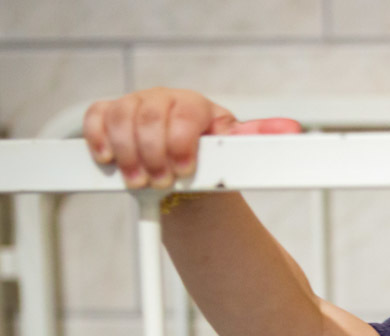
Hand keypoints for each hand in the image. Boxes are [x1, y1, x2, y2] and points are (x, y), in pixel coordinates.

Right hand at [82, 87, 301, 189]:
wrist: (182, 166)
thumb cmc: (208, 157)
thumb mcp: (233, 149)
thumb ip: (258, 138)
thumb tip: (293, 130)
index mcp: (195, 106)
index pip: (184, 114)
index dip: (181, 143)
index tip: (185, 171)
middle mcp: (163, 99)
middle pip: (149, 117)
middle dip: (153, 155)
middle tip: (161, 182)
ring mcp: (134, 104)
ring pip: (121, 119)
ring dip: (128, 155)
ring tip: (139, 180)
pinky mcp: (108, 114)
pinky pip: (96, 118)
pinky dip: (99, 140)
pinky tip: (110, 160)